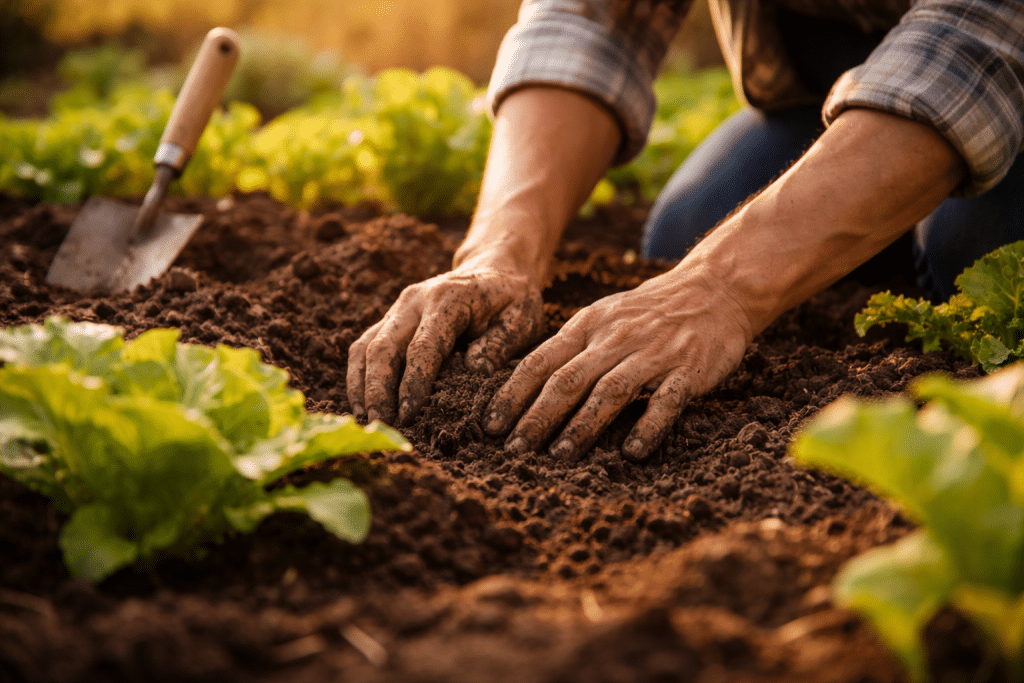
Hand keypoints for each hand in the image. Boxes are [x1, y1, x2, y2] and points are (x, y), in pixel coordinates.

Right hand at [347, 260, 543, 425]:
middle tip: (380, 424)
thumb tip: (475, 372)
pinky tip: (362, 404)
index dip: (413, 383)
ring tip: (366, 420)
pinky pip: (365, 346)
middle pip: (383, 347)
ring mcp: (399, 308)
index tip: (409, 415)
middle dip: (378, 389)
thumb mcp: (521, 318)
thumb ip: (499, 344)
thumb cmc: (512, 299)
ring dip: (362, 385)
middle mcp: (415, 300)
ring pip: (366, 347)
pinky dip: (359, 376)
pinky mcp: (392, 319)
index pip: (423, 346)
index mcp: (448, 300)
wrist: (496, 269)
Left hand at [482, 266, 753, 460]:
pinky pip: (666, 400)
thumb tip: (522, 388)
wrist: (715, 289)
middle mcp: (615, 338)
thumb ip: (568, 349)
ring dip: (582, 426)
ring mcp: (653, 353)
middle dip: (537, 417)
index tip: (491, 427)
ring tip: (560, 455)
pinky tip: (632, 451)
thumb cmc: (647, 313)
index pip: (540, 361)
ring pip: (610, 390)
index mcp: (588, 325)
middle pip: (568, 380)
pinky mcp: (688, 369)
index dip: (513, 395)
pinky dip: (648, 426)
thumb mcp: (602, 318)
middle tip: (515, 450)